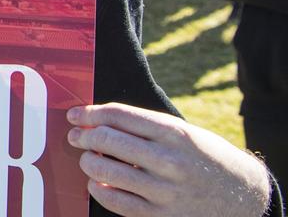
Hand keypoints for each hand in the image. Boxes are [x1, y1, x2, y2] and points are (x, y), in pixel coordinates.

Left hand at [67, 103, 270, 216]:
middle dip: (83, 136)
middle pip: (107, 140)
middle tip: (76, 137)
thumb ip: (145, 126)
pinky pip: (115, 201)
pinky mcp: (160, 214)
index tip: (75, 115)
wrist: (243, 194)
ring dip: (87, 162)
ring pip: (105, 171)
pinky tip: (97, 183)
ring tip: (88, 159)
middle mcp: (168, 160)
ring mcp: (164, 189)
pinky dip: (98, 189)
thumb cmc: (206, 157)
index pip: (119, 115)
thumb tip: (99, 120)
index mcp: (174, 132)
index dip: (89, 113)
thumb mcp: (183, 132)